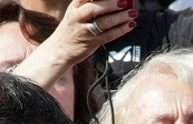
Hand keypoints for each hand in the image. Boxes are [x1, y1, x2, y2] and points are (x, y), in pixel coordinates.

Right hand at [13, 0, 136, 88]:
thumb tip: (115, 1)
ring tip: (132, 13)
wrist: (60, 50)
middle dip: (110, 4)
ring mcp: (84, 31)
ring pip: (103, 23)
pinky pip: (109, 35)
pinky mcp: (92, 43)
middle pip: (93, 9)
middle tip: (124, 2)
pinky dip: (121, 30)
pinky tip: (130, 25)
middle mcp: (77, 18)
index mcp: (74, 7)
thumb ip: (89, 5)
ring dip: (120, 17)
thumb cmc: (72, 28)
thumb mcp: (76, 12)